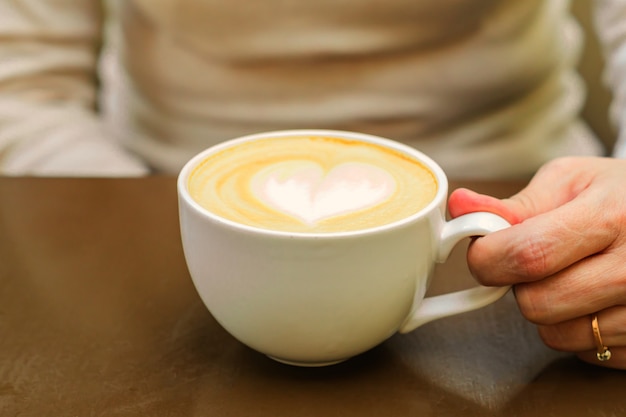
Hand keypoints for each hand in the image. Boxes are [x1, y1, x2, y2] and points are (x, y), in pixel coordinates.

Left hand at [448, 157, 625, 368]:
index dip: (489, 258)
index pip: (528, 255)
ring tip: (572, 277)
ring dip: (548, 309)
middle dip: (519, 284)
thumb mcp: (572, 183)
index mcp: (611, 216)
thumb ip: (512, 204)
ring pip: (557, 335)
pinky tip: (595, 298)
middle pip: (536, 303)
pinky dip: (579, 328)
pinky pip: (587, 352)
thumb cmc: (618, 197)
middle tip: (537, 263)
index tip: (483, 252)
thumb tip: (460, 206)